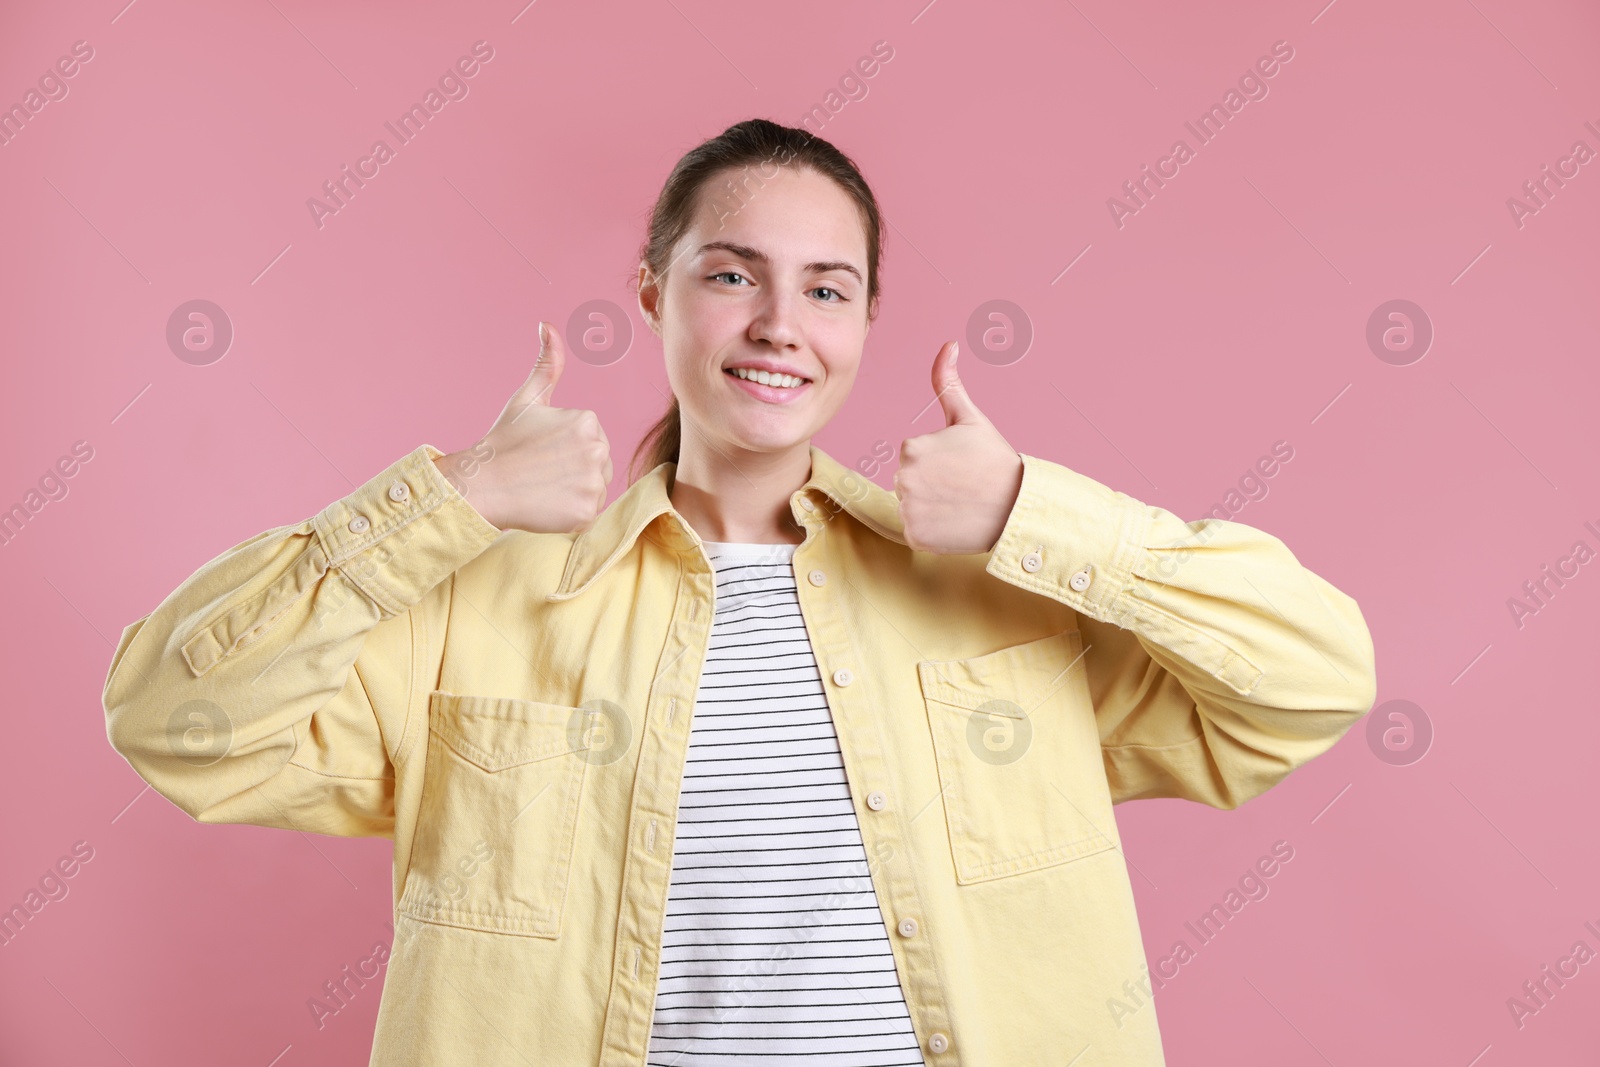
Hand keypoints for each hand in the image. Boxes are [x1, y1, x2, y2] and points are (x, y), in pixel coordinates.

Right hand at [434, 321, 612, 533]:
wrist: (482, 485)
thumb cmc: (504, 441)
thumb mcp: (527, 399)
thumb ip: (547, 364)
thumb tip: (547, 325)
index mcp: (587, 420)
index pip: (591, 438)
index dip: (565, 446)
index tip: (541, 450)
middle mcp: (598, 449)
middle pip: (598, 463)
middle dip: (574, 468)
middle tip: (541, 470)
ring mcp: (594, 483)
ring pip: (595, 488)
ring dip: (575, 491)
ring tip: (544, 487)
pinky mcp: (588, 512)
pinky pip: (589, 512)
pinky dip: (571, 513)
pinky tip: (547, 504)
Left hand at [894, 340, 1023, 554]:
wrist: (1018, 507)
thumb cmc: (995, 460)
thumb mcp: (970, 418)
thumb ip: (947, 382)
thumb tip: (948, 344)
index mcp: (911, 447)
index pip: (914, 455)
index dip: (939, 461)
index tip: (961, 465)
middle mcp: (903, 478)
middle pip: (909, 481)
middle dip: (932, 483)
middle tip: (963, 486)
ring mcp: (908, 510)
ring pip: (911, 506)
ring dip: (930, 507)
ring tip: (960, 504)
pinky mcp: (915, 536)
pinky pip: (915, 531)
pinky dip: (932, 530)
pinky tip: (954, 522)